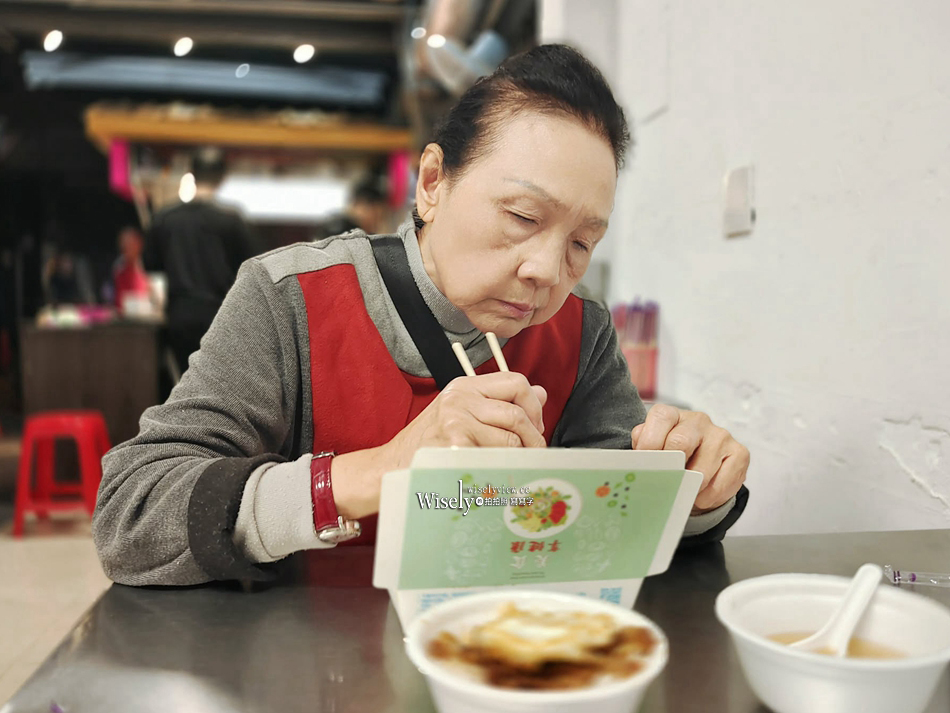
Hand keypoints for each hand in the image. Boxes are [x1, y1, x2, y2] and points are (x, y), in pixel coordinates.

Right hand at [388, 372, 547, 468]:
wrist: (391, 466)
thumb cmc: (428, 444)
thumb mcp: (462, 413)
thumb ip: (499, 403)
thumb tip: (541, 394)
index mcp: (465, 386)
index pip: (516, 381)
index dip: (533, 406)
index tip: (535, 427)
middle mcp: (460, 398)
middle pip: (517, 415)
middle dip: (533, 440)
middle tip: (533, 455)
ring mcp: (455, 420)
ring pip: (510, 441)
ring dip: (517, 460)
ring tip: (510, 469)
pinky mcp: (454, 445)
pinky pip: (495, 460)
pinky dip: (499, 473)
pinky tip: (491, 478)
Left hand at [631, 404, 748, 514]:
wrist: (700, 466)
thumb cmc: (671, 455)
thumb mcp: (653, 448)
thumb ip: (643, 449)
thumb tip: (637, 462)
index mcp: (672, 415)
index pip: (661, 418)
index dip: (650, 443)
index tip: (647, 464)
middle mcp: (697, 421)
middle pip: (681, 442)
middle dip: (671, 468)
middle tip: (666, 484)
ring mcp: (720, 435)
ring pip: (702, 469)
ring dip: (690, 487)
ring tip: (683, 493)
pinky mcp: (740, 453)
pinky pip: (722, 483)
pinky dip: (709, 497)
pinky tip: (701, 497)